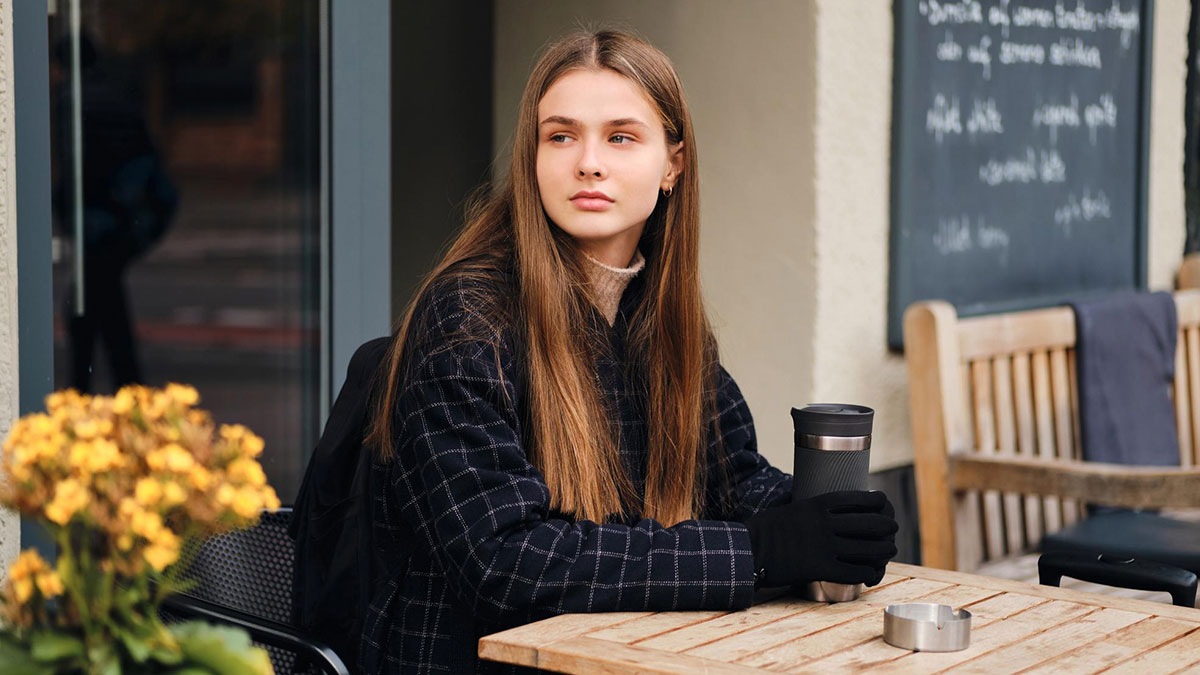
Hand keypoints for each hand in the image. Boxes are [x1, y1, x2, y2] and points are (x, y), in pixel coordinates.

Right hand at [742, 490, 897, 587]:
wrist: (749, 548)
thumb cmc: (764, 529)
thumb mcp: (790, 508)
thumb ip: (809, 508)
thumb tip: (819, 506)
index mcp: (816, 504)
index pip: (856, 498)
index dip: (875, 501)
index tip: (884, 501)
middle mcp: (824, 523)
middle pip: (867, 522)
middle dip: (885, 525)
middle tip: (892, 528)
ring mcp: (824, 545)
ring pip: (866, 547)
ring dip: (883, 550)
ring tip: (890, 550)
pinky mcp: (820, 567)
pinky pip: (853, 570)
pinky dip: (867, 571)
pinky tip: (871, 572)